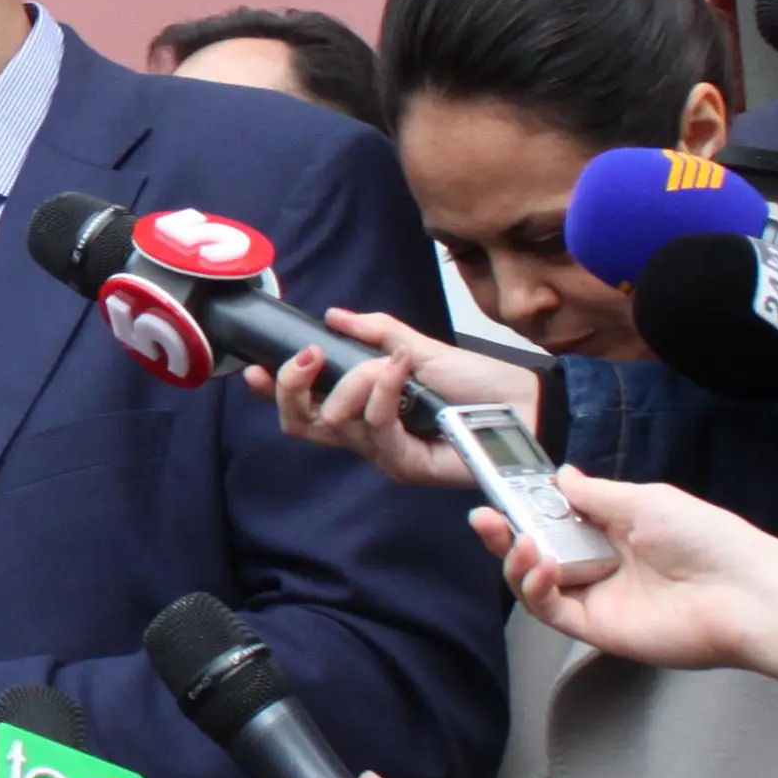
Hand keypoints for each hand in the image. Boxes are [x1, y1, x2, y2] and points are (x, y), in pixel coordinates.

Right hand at [248, 307, 529, 489]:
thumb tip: (333, 315)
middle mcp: (363, 435)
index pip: (301, 408)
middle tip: (308, 355)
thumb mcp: (418, 346)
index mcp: (360, 409)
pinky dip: (382, 393)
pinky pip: (376, 428)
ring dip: (357, 382)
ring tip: (390, 363)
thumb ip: (375, 332)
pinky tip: (399, 370)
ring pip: (336, 423)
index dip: (271, 391)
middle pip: (299, 426)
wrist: (524, 405)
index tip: (252, 366)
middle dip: (291, 387)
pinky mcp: (406, 463)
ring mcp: (382, 453)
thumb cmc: (477, 383)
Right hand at [475, 469, 777, 691]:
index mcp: (614, 529)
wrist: (746, 593)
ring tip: (520, 542)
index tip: (501, 492)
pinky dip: (533, 587)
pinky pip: (549, 610)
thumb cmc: (709, 540)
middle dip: (505, 533)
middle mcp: (600, 562)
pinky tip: (538, 566)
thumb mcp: (646, 500)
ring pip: (534, 581)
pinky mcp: (595, 627)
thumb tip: (561, 475)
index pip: (554, 517)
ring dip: (515, 559)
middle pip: (536, 549)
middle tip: (484, 518)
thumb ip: (595, 493)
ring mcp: (597, 596)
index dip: (525, 505)